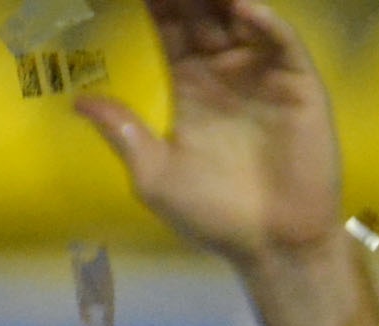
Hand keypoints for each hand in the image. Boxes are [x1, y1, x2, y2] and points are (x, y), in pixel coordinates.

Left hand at [78, 0, 341, 270]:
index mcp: (190, 86)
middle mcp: (227, 73)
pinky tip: (243, 8)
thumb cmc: (215, 217)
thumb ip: (123, 134)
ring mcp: (265, 78)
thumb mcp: (156, 178)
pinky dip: (267, 22)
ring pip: (242, 19)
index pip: (170, 25)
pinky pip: (284, 45)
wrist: (275, 248)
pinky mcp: (301, 89)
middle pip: (203, 13)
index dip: (155, 1)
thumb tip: (77, 102)